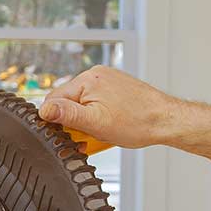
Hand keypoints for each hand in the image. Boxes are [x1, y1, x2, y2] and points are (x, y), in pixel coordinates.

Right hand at [40, 67, 193, 148]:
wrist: (166, 121)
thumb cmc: (138, 123)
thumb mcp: (97, 123)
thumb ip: (68, 115)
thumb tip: (44, 110)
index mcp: (88, 80)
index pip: (55, 99)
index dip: (58, 121)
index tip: (70, 135)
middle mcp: (96, 74)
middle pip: (68, 101)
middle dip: (75, 121)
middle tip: (90, 136)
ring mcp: (108, 79)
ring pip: (83, 103)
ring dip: (87, 120)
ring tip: (104, 131)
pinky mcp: (116, 86)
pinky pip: (96, 102)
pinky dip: (99, 115)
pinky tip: (111, 125)